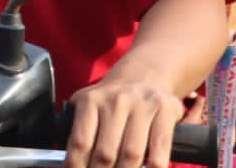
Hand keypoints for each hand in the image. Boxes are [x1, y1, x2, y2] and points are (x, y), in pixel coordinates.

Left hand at [65, 71, 184, 167]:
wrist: (144, 76)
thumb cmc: (111, 102)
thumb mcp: (88, 106)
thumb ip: (79, 129)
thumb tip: (69, 163)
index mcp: (91, 100)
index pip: (80, 142)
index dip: (76, 165)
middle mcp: (116, 100)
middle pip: (105, 153)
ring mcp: (142, 104)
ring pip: (131, 155)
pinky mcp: (165, 109)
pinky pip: (159, 151)